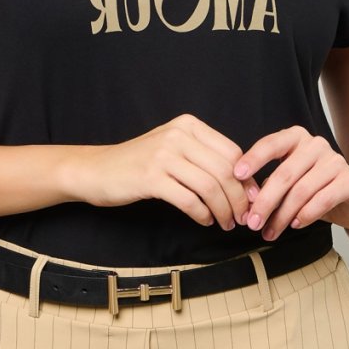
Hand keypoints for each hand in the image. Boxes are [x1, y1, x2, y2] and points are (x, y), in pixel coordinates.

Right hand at [74, 113, 260, 229]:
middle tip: (243, 217)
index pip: (232, 152)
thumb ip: (203, 158)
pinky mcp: (151, 177)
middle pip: (225, 170)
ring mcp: (163, 155)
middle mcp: (178, 135)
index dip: (247, 179)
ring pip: (210, 186)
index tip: (253, 199)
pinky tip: (205, 221)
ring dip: (223, 210)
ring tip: (226, 223)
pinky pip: (189, 200)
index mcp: (188, 125)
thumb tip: (243, 183)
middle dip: (239, 199)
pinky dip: (202, 214)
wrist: (96, 170)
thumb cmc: (138, 163)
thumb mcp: (172, 149)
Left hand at [232, 125, 348, 240]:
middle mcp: (316, 145)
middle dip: (265, 202)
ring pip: (302, 190)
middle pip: (285, 174)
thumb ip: (269, 187)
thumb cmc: (314, 190)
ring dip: (283, 215)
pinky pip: (323, 199)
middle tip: (252, 223)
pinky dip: (306, 214)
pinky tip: (296, 225)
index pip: (271, 144)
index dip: (253, 158)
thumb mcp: (288, 184)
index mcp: (296, 138)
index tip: (236, 175)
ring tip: (270, 232)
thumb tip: (247, 205)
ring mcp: (335, 161)